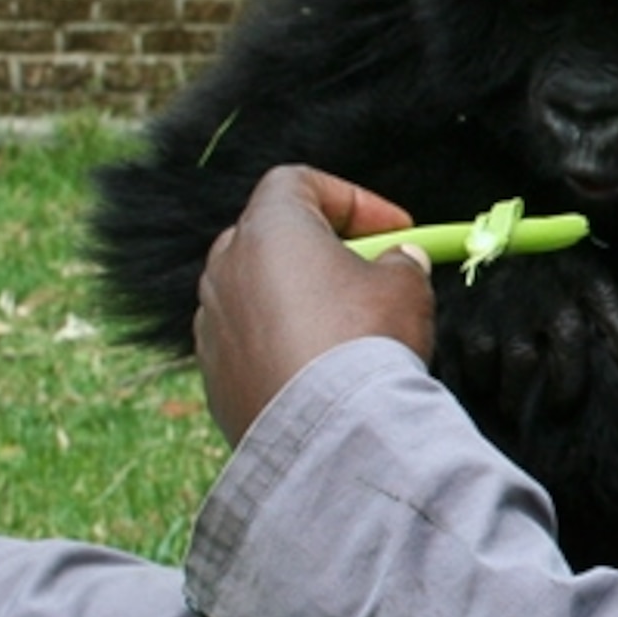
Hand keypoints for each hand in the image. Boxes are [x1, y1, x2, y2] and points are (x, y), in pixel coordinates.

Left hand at [195, 165, 436, 444]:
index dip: (351, 200)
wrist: (328, 433)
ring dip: (298, 300)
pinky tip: (319, 371)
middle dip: (322, 250)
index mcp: (269, 230)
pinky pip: (249, 343)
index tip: (393, 230)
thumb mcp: (405, 286)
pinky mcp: (212, 373)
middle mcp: (226, 268)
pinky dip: (280, 345)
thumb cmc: (366, 343)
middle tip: (368, 274)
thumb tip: (399, 262)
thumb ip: (400, 261)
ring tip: (345, 329)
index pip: (298, 183)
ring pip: (257, 293)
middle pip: (273, 238)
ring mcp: (212, 322)